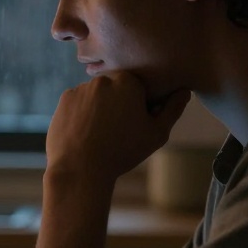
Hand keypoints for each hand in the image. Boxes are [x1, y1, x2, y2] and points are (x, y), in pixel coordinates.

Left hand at [44, 71, 191, 184]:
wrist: (80, 169)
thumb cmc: (122, 152)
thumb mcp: (156, 133)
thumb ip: (172, 109)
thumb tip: (184, 91)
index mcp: (128, 81)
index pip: (139, 88)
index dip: (141, 107)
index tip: (136, 126)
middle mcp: (102, 78)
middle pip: (116, 90)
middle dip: (119, 106)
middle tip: (117, 132)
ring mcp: (80, 88)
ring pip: (96, 97)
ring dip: (100, 109)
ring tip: (99, 136)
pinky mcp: (63, 100)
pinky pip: (79, 104)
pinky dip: (83, 115)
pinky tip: (85, 134)